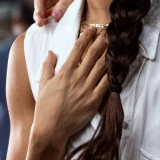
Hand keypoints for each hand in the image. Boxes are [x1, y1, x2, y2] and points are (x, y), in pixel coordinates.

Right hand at [31, 28, 109, 149]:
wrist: (50, 130)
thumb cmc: (44, 108)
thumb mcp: (43, 84)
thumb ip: (48, 67)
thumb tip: (51, 52)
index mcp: (64, 73)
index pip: (77, 49)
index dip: (86, 37)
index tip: (92, 29)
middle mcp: (77, 79)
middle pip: (92, 54)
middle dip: (101, 41)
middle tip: (108, 30)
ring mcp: (86, 89)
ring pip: (101, 66)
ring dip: (108, 53)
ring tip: (114, 43)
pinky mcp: (94, 101)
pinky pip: (106, 83)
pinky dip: (111, 73)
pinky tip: (116, 65)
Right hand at [34, 0, 84, 25]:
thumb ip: (65, 2)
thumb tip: (54, 16)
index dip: (37, 4)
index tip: (39, 14)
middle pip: (40, 2)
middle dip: (38, 13)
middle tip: (39, 23)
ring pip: (45, 8)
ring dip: (43, 16)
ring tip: (42, 25)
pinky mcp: (60, 4)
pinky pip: (52, 11)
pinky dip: (50, 17)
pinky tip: (48, 24)